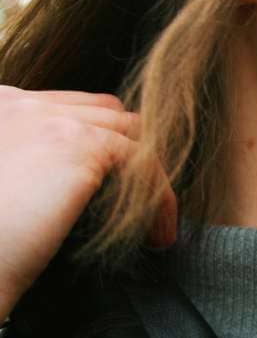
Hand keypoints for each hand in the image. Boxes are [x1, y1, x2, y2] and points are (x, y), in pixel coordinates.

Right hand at [0, 85, 176, 318]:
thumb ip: (35, 164)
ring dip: (149, 177)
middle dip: (132, 153)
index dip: (102, 142)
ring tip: (156, 221)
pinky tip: (158, 234)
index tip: (119, 183)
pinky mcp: (79, 145)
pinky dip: (159, 197)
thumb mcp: (8, 185)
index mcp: (1, 107)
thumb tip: (79, 181)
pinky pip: (143, 162)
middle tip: (144, 198)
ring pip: (131, 134)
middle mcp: (23, 103)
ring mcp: (51, 119)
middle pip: (107, 112)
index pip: (73, 108)